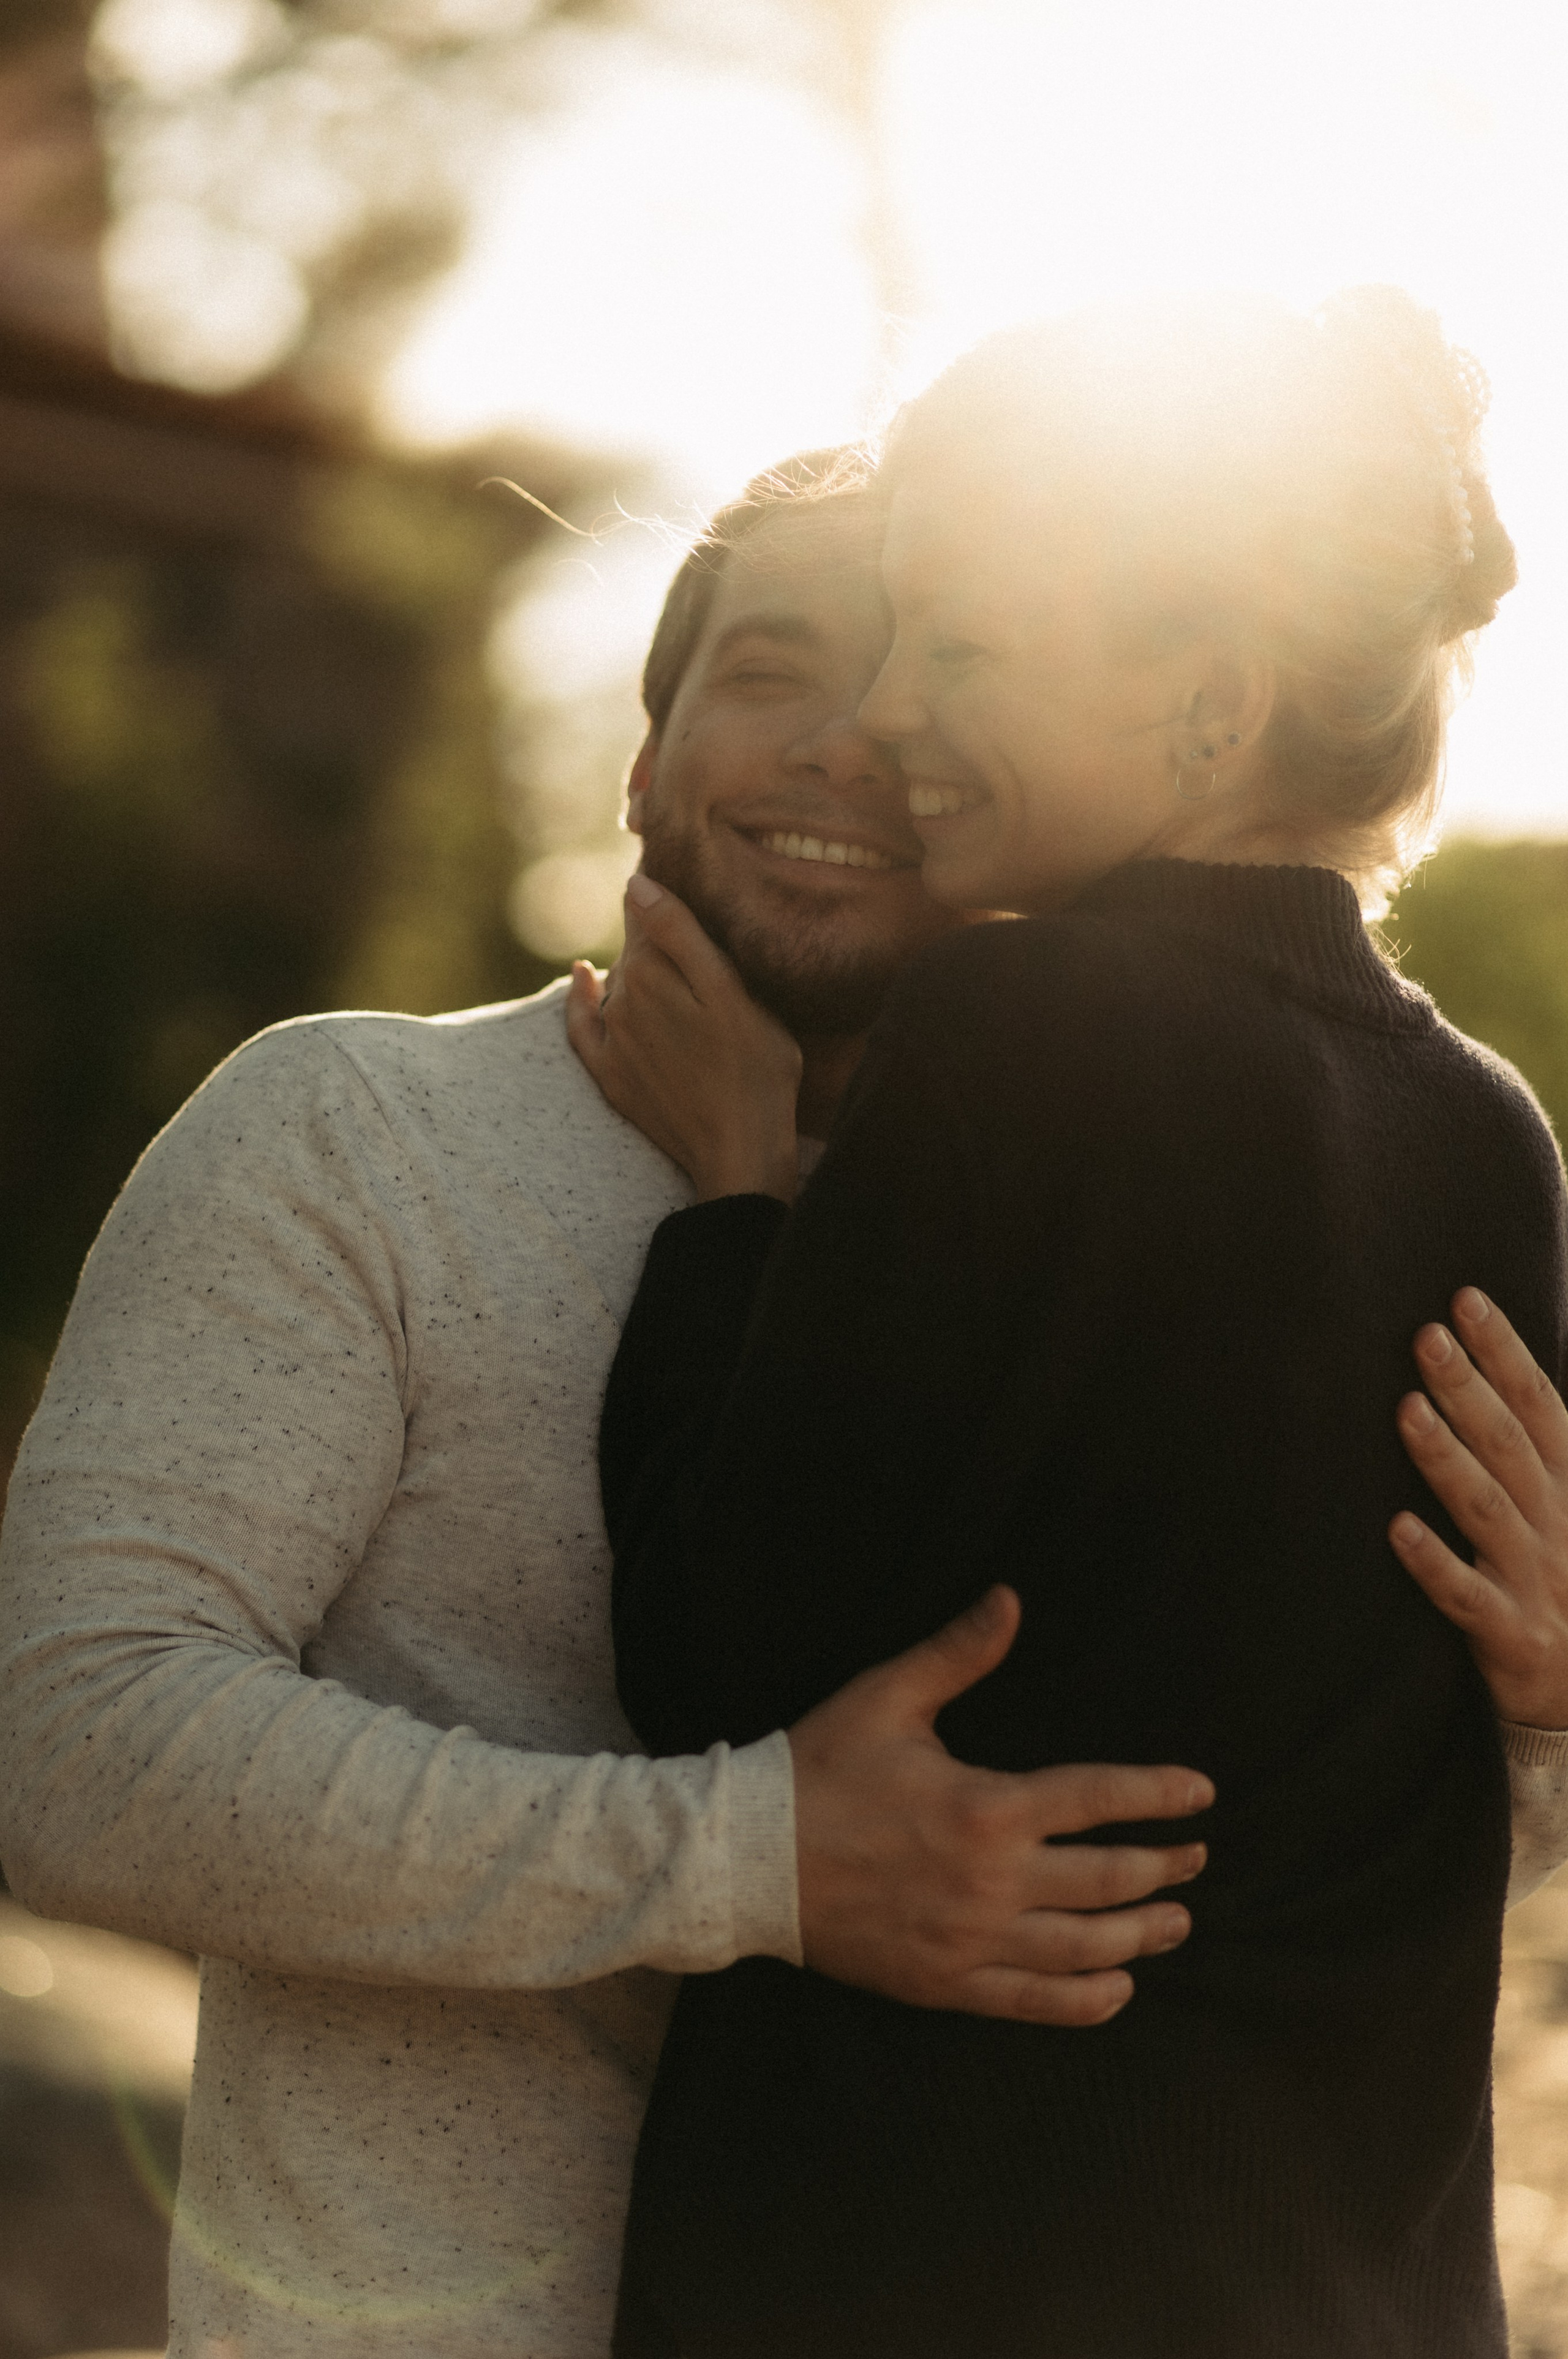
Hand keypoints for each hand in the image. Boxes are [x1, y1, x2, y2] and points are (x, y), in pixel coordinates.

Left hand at [566, 875, 801, 1202]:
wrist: (738, 1154)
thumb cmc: (755, 1071)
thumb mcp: (733, 993)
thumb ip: (682, 935)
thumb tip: (635, 884)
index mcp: (654, 971)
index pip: (647, 911)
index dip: (656, 887)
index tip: (662, 854)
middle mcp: (621, 999)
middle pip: (636, 948)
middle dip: (652, 930)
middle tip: (680, 916)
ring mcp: (613, 1039)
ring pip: (619, 983)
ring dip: (636, 965)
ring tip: (667, 958)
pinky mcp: (611, 1075)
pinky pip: (582, 1026)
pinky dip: (579, 998)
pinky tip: (583, 975)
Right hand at [789, 1585, 1211, 2026]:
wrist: (749, 1859)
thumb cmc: (819, 1770)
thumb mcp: (888, 1698)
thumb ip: (958, 1653)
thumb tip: (1010, 1599)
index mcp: (987, 1807)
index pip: (1098, 1799)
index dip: (1157, 1795)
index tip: (1201, 1794)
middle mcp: (992, 1881)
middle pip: (1107, 1880)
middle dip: (1164, 1868)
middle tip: (1196, 1859)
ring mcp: (972, 1940)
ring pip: (1083, 1947)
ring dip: (1142, 1935)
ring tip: (1175, 1922)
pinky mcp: (946, 1983)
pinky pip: (1035, 2001)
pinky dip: (1087, 2000)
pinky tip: (1117, 1989)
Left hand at [1390, 1288, 1567, 1728]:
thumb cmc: (1567, 1586)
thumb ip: (1540, 1449)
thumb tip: (1505, 1377)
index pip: (1542, 1407)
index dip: (1507, 1353)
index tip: (1466, 1301)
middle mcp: (1559, 1525)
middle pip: (1511, 1446)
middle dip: (1470, 1388)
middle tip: (1425, 1337)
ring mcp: (1536, 1580)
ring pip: (1488, 1510)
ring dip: (1447, 1459)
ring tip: (1407, 1410)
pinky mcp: (1511, 1636)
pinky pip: (1466, 1598)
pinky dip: (1433, 1563)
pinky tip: (1396, 1529)